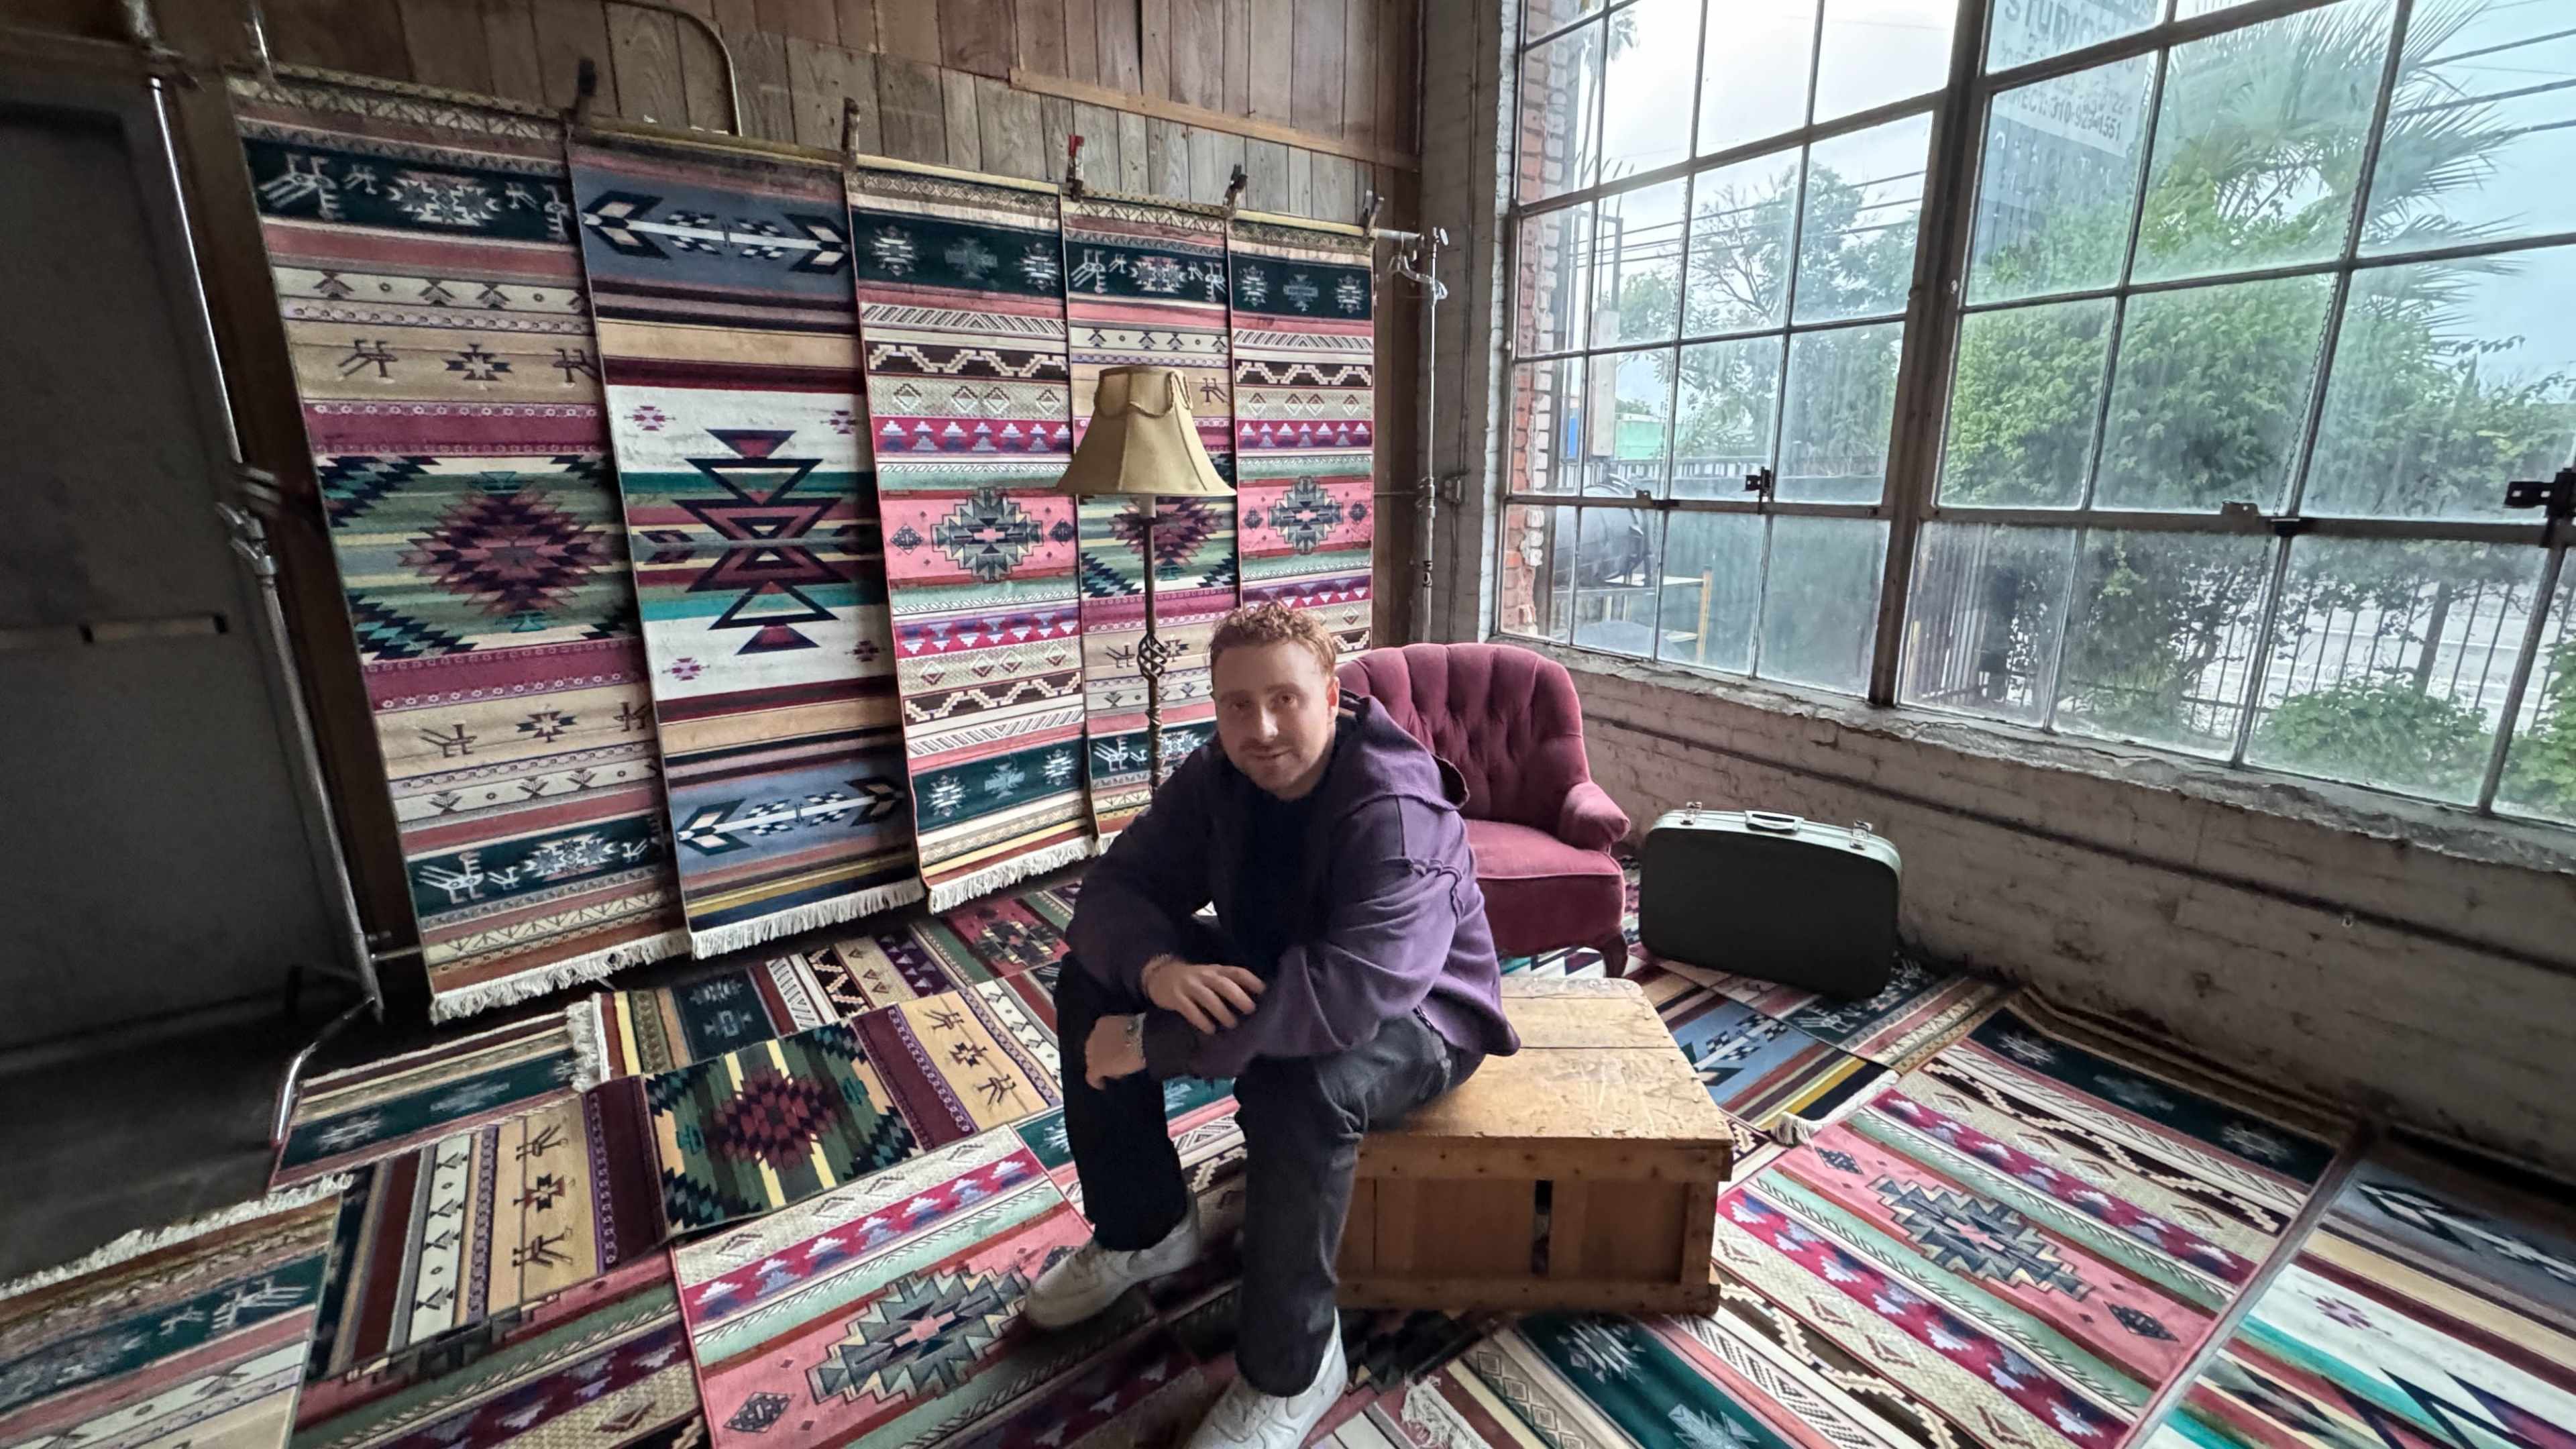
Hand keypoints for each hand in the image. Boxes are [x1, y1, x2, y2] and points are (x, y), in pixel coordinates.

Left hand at [1084, 1014, 1147, 1088]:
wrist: (1140, 1041)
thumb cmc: (1142, 1031)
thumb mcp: (1132, 1027)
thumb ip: (1125, 1033)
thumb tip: (1130, 1041)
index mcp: (1103, 1023)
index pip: (1101, 1036)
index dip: (1109, 1044)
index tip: (1118, 1050)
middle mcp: (1094, 1036)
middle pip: (1095, 1049)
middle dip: (1104, 1056)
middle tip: (1117, 1063)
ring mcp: (1093, 1052)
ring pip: (1093, 1062)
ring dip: (1103, 1067)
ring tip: (1116, 1073)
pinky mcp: (1096, 1067)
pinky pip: (1092, 1076)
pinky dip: (1096, 1081)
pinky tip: (1101, 1085)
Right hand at [1141, 956, 1265, 1032]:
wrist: (1159, 975)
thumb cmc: (1193, 980)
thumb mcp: (1210, 977)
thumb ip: (1227, 985)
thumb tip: (1252, 1001)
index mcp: (1216, 971)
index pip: (1236, 972)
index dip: (1251, 980)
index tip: (1264, 991)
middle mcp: (1204, 976)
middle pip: (1223, 984)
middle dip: (1238, 996)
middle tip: (1250, 1009)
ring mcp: (1189, 986)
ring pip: (1207, 997)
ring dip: (1221, 1011)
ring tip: (1232, 1024)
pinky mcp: (1175, 997)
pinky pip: (1189, 1009)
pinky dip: (1200, 1019)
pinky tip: (1209, 1029)